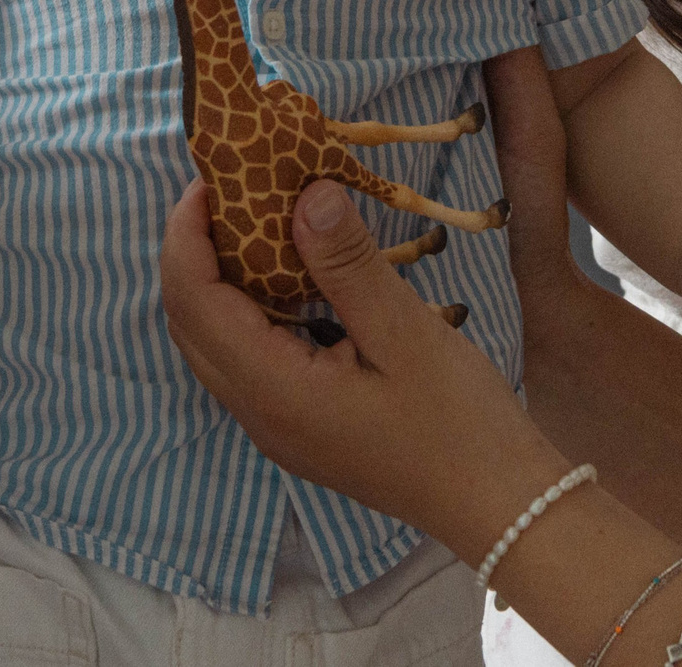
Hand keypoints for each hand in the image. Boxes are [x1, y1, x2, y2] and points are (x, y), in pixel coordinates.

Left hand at [160, 175, 570, 563]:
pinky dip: (250, 307)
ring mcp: (277, 425)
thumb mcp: (406, 332)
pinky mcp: (300, 425)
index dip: (187, 234)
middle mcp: (258, 413)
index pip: (194, 301)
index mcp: (273, 391)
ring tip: (257, 221)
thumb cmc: (457, 422)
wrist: (495, 503)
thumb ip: (348, 263)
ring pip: (215, 342)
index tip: (209, 177)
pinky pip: (248, 358)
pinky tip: (292, 275)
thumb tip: (304, 193)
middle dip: (194, 251)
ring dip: (220, 279)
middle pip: (190, 323)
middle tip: (229, 191)